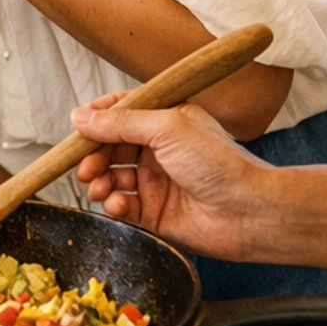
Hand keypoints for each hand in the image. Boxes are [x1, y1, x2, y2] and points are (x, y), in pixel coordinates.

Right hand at [71, 94, 268, 261]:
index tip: (78, 125)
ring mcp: (156, 182)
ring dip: (98, 181)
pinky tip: (119, 204)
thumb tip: (81, 117)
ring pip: (111, 177)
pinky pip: (122, 205)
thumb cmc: (219, 163)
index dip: (98, 118)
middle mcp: (159, 149)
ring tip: (98, 187)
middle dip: (92, 155)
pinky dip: (114, 205)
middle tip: (85, 166)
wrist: (248, 211)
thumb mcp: (167, 127)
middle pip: (110, 147)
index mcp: (166, 121)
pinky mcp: (155, 213)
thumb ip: (121, 122)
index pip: (122, 112)